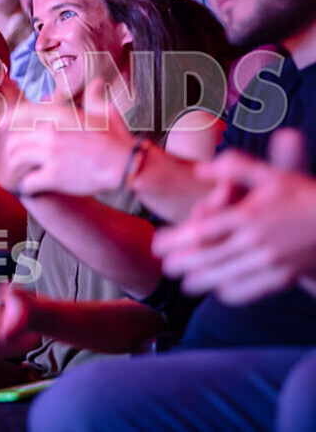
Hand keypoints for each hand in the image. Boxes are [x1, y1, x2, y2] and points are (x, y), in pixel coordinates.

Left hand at [7, 80, 136, 196]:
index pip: (21, 113)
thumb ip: (94, 97)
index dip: (8, 121)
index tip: (4, 127)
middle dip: (13, 149)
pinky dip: (28, 186)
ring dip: (17, 167)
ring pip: (16, 159)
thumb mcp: (105, 112)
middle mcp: (51, 132)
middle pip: (14, 139)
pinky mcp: (54, 177)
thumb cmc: (116, 140)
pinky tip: (34, 187)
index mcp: (60, 116)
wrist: (126, 165)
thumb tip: (96, 82)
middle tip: (17, 157)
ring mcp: (51, 155)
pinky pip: (27, 182)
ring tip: (22, 172)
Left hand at [154, 130, 315, 303]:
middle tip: (166, 268)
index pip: (201, 232)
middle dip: (182, 264)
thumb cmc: (301, 195)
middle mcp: (255, 240)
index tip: (159, 245)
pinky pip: (251, 291)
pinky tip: (221, 291)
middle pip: (207, 257)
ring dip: (201, 282)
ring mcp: (269, 261)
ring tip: (186, 284)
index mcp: (247, 215)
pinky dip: (232, 293)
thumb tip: (199, 169)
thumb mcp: (270, 175)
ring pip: (225, 277)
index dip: (175, 241)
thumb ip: (234, 168)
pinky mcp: (283, 277)